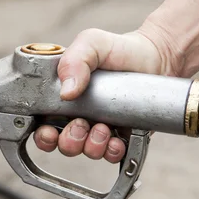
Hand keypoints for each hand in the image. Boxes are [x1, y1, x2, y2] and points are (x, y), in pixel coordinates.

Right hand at [33, 25, 177, 162]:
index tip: (49, 131)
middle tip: (80, 124)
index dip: (42, 136)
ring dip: (91, 146)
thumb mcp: (91, 43)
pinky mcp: (122, 137)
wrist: (157, 56)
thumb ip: (73, 60)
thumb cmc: (118, 49)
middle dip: (68, 142)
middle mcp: (77, 118)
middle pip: (62, 145)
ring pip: (86, 152)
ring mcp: (99, 129)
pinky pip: (112, 155)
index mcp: (61, 100)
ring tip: (103, 128)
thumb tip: (66, 93)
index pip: (41, 127)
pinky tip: (116, 139)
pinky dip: (111, 152)